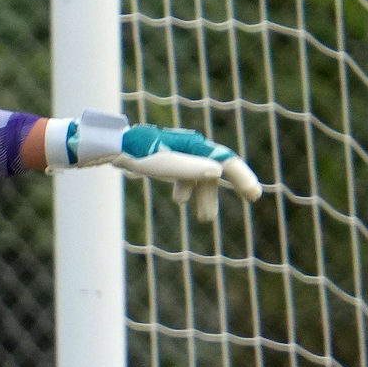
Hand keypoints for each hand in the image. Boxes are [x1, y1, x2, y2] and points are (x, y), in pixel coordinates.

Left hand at [63, 110, 261, 220]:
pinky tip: (180, 201)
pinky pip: (183, 176)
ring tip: (205, 219)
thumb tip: (218, 172)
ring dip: (204, 197)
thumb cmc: (139, 154)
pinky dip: (185, 189)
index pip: (226, 163)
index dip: (243, 178)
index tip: (255, 196)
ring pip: (199, 177)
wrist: (112, 147)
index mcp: (195, 148)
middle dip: (230, 187)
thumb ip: (189, 169)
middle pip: (216, 170)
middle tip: (250, 199)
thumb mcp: (165, 165)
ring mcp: (179, 154)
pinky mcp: (166, 160)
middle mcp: (191, 148)